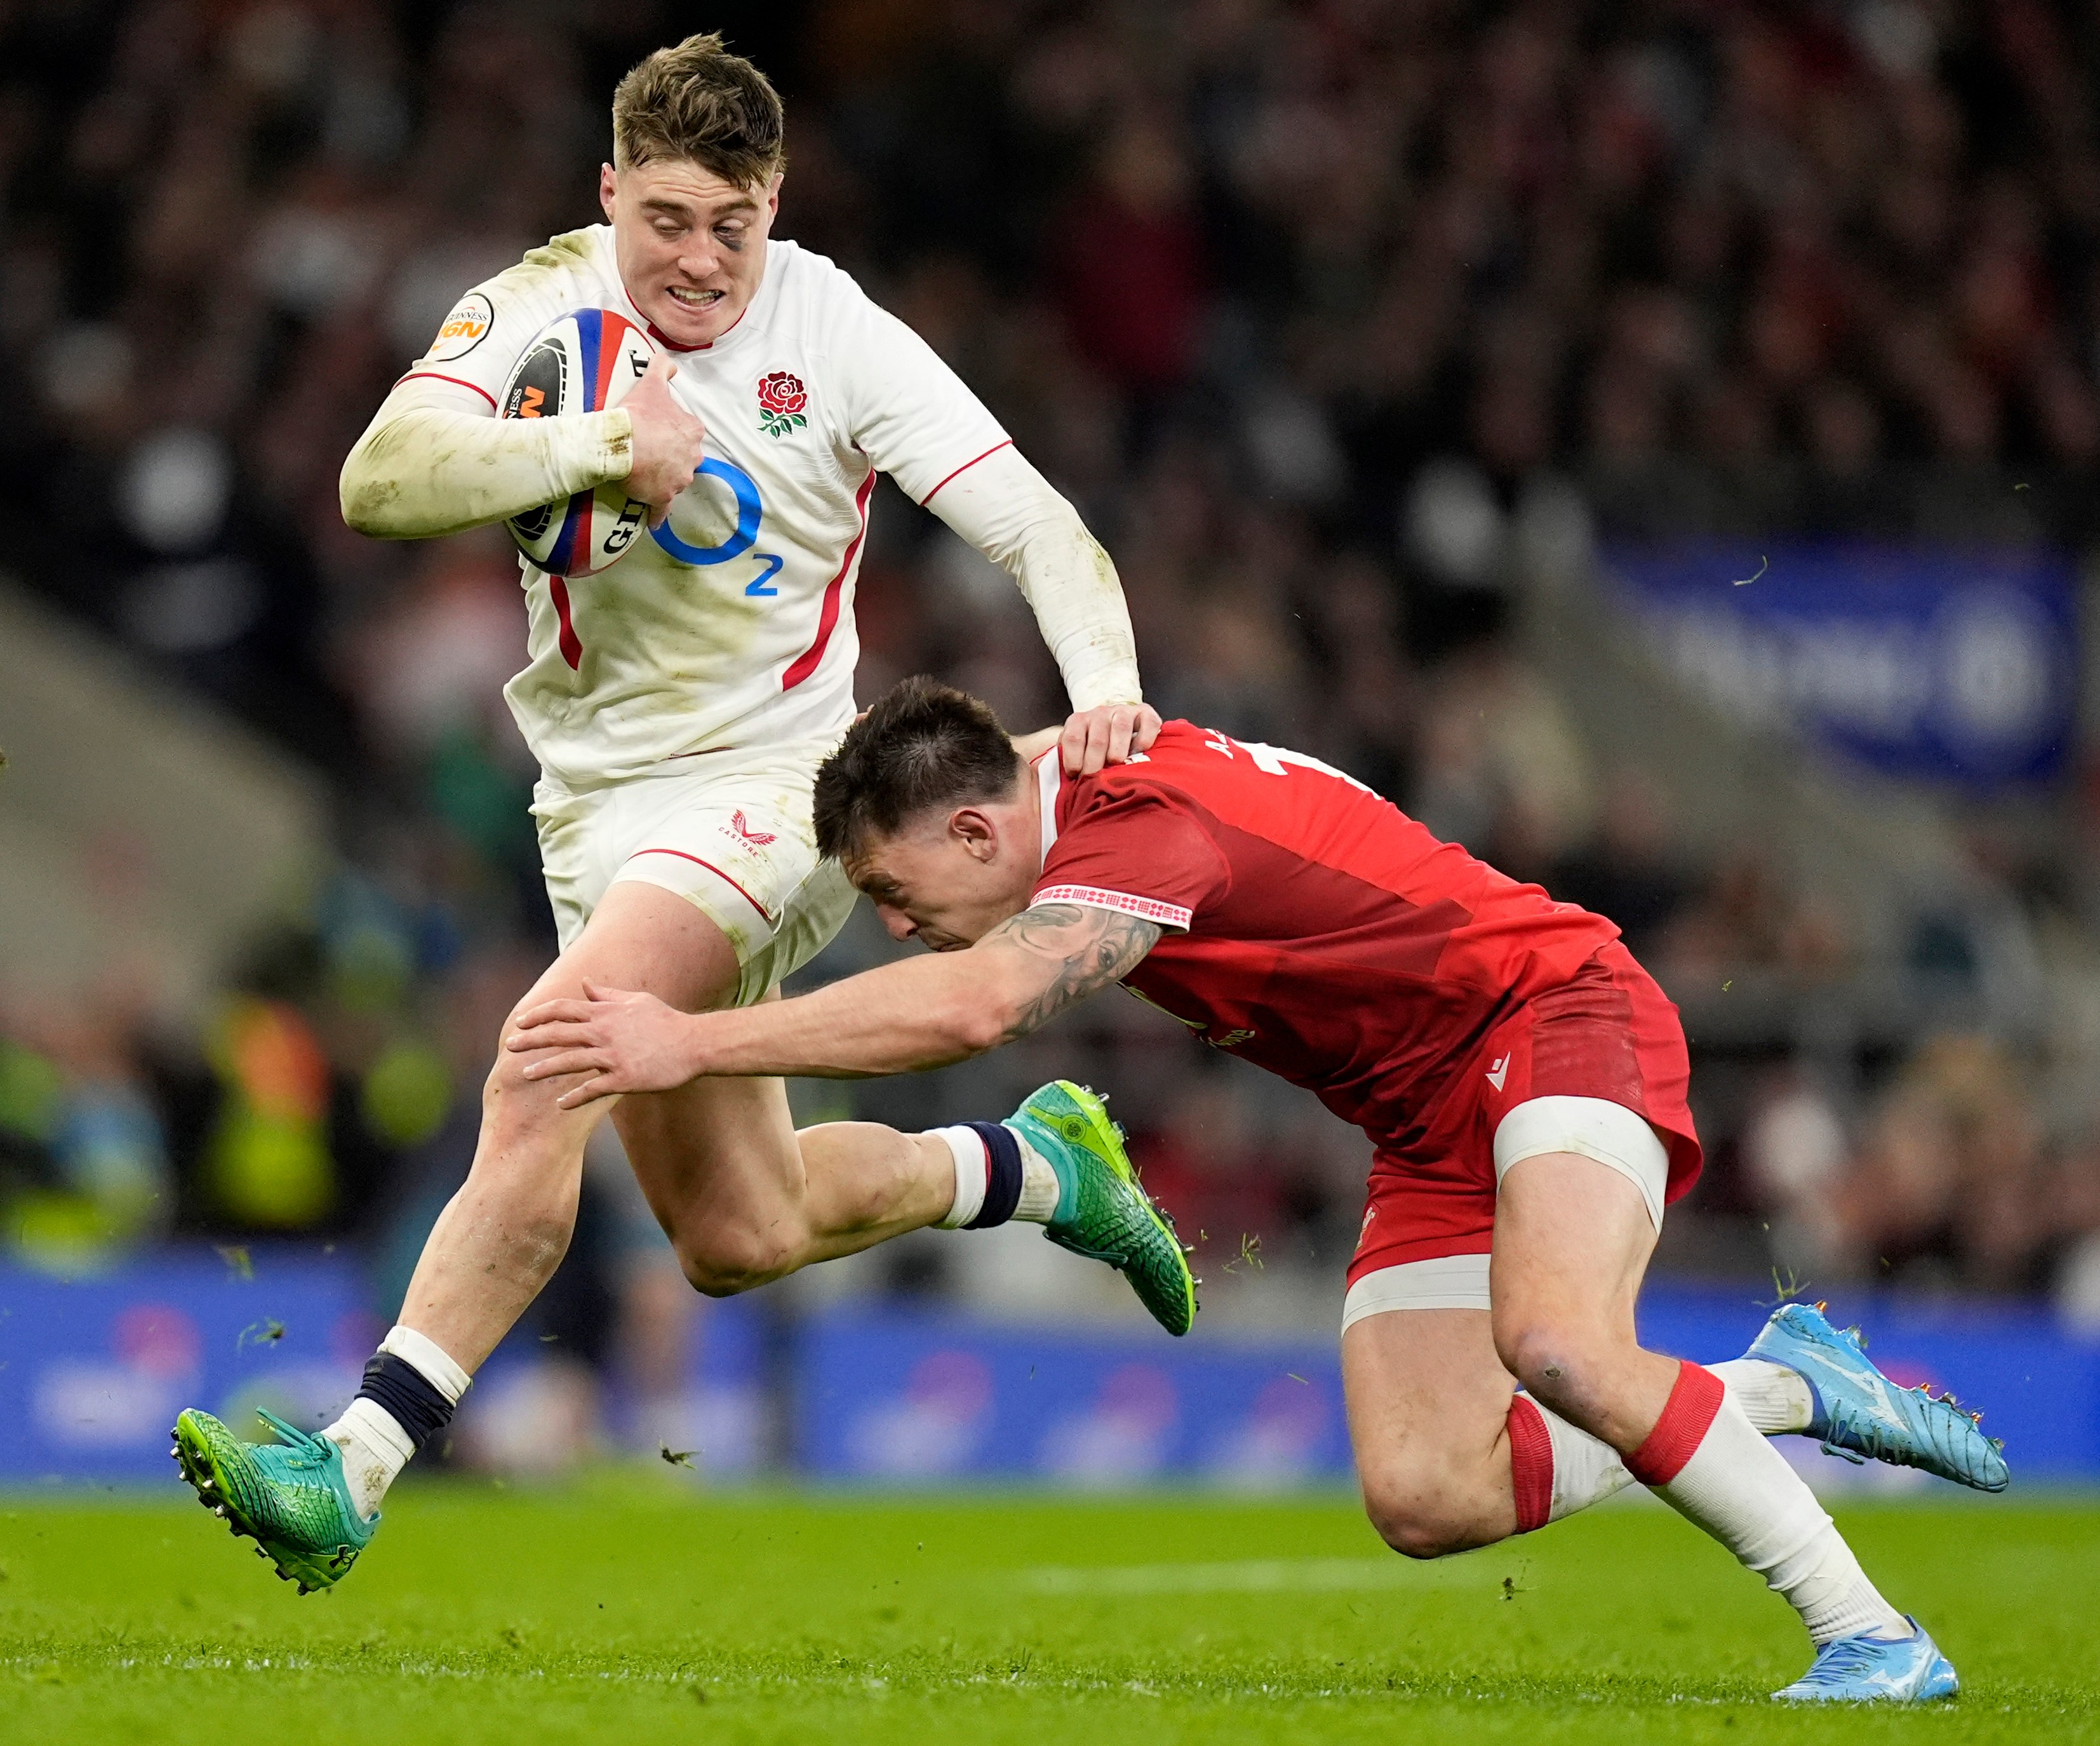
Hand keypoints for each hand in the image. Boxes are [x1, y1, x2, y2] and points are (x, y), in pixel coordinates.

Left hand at [505, 981, 702, 1108]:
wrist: (694, 1044)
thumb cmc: (666, 1021)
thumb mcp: (635, 1000)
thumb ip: (606, 994)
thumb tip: (585, 982)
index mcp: (606, 1013)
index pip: (563, 1009)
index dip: (539, 1015)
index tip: (521, 1022)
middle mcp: (605, 1032)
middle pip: (559, 1034)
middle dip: (531, 1039)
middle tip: (510, 1046)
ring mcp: (614, 1056)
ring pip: (570, 1061)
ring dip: (545, 1068)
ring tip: (525, 1074)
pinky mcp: (624, 1078)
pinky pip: (593, 1088)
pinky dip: (575, 1097)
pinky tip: (560, 1104)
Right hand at [620, 354, 706, 526]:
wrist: (620, 443)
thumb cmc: (638, 413)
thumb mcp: (651, 383)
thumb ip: (663, 368)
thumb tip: (669, 360)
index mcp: (693, 431)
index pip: (689, 433)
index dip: (674, 432)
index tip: (659, 432)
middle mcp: (692, 457)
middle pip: (684, 458)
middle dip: (672, 457)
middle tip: (651, 453)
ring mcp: (679, 480)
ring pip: (675, 482)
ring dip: (663, 480)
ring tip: (644, 476)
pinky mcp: (663, 498)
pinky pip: (662, 510)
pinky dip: (658, 514)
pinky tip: (653, 519)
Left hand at [1059, 702, 1161, 774]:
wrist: (1119, 729)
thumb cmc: (1092, 751)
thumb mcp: (1073, 753)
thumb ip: (1058, 762)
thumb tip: (1041, 774)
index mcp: (1078, 721)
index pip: (1072, 737)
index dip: (1073, 759)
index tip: (1075, 775)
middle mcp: (1100, 713)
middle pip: (1097, 738)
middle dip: (1095, 763)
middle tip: (1096, 780)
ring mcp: (1123, 712)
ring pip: (1121, 727)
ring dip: (1118, 750)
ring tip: (1117, 766)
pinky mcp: (1145, 713)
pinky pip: (1147, 723)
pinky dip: (1144, 739)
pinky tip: (1139, 752)